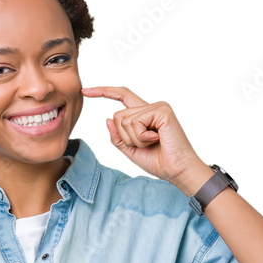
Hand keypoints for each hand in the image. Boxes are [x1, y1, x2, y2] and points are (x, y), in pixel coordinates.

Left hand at [80, 86, 199, 184]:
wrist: (177, 171)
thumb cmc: (159, 161)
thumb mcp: (131, 150)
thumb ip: (117, 137)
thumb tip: (107, 119)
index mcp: (144, 114)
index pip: (121, 96)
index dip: (103, 92)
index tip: (85, 91)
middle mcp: (151, 107)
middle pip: (117, 116)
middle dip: (125, 137)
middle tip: (146, 144)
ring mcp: (157, 107)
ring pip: (124, 120)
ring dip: (134, 139)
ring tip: (152, 142)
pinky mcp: (161, 110)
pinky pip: (135, 122)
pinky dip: (141, 136)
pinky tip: (156, 139)